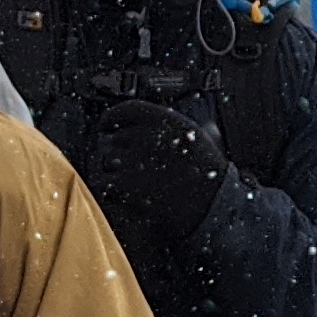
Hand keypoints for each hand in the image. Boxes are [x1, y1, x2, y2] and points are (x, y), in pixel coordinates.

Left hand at [89, 94, 228, 241]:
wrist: (211, 207)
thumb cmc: (208, 176)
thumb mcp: (196, 138)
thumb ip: (168, 128)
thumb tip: (144, 126)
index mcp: (166, 121)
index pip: (126, 110)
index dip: (112, 118)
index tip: (107, 126)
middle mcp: (147, 136)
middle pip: (116, 138)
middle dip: (121, 152)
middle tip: (136, 168)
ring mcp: (133, 160)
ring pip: (107, 161)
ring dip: (116, 172)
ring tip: (138, 185)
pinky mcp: (124, 185)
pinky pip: (105, 183)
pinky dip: (112, 191)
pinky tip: (129, 196)